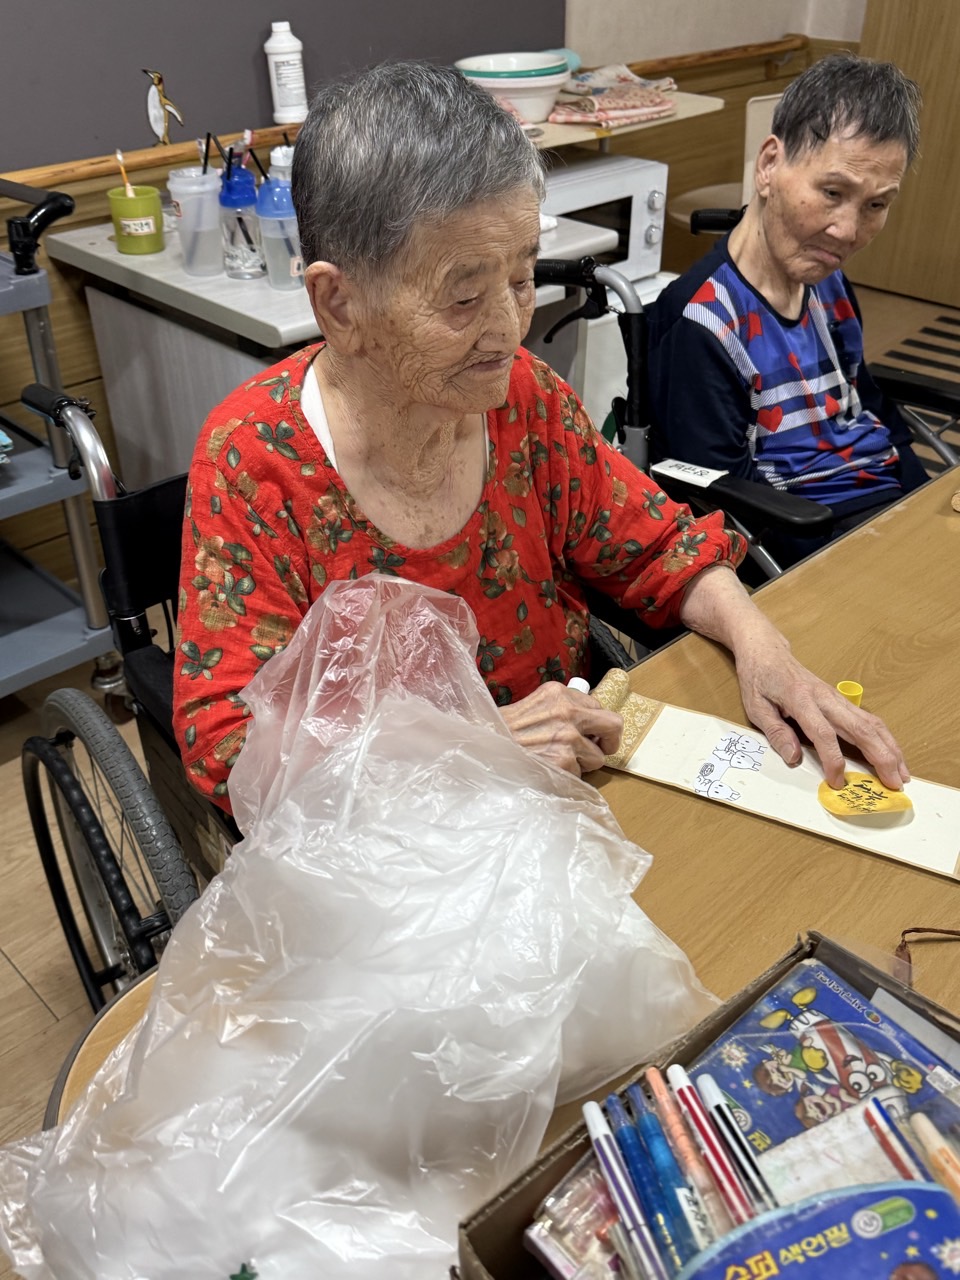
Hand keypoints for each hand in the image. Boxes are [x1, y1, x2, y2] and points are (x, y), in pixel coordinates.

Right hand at [500, 681, 622, 776]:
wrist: (482, 747)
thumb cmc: (503, 729)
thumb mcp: (534, 706)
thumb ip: (560, 710)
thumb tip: (586, 724)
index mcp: (559, 693)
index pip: (597, 706)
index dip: (595, 723)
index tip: (589, 732)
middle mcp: (568, 711)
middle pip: (613, 725)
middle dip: (609, 741)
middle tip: (599, 749)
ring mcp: (567, 737)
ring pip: (597, 757)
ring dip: (582, 762)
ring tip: (557, 761)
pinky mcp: (563, 761)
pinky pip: (580, 774)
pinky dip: (567, 775)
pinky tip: (548, 769)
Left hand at [679, 565, 909, 789]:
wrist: (767, 650)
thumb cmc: (759, 678)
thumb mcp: (755, 706)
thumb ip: (776, 732)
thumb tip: (793, 758)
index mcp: (800, 699)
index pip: (823, 733)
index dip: (833, 759)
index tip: (837, 782)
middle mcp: (825, 698)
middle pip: (860, 728)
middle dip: (882, 757)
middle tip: (895, 783)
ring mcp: (836, 698)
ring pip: (872, 723)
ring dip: (891, 748)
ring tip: (904, 773)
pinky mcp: (841, 700)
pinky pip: (869, 719)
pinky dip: (885, 738)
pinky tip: (893, 753)